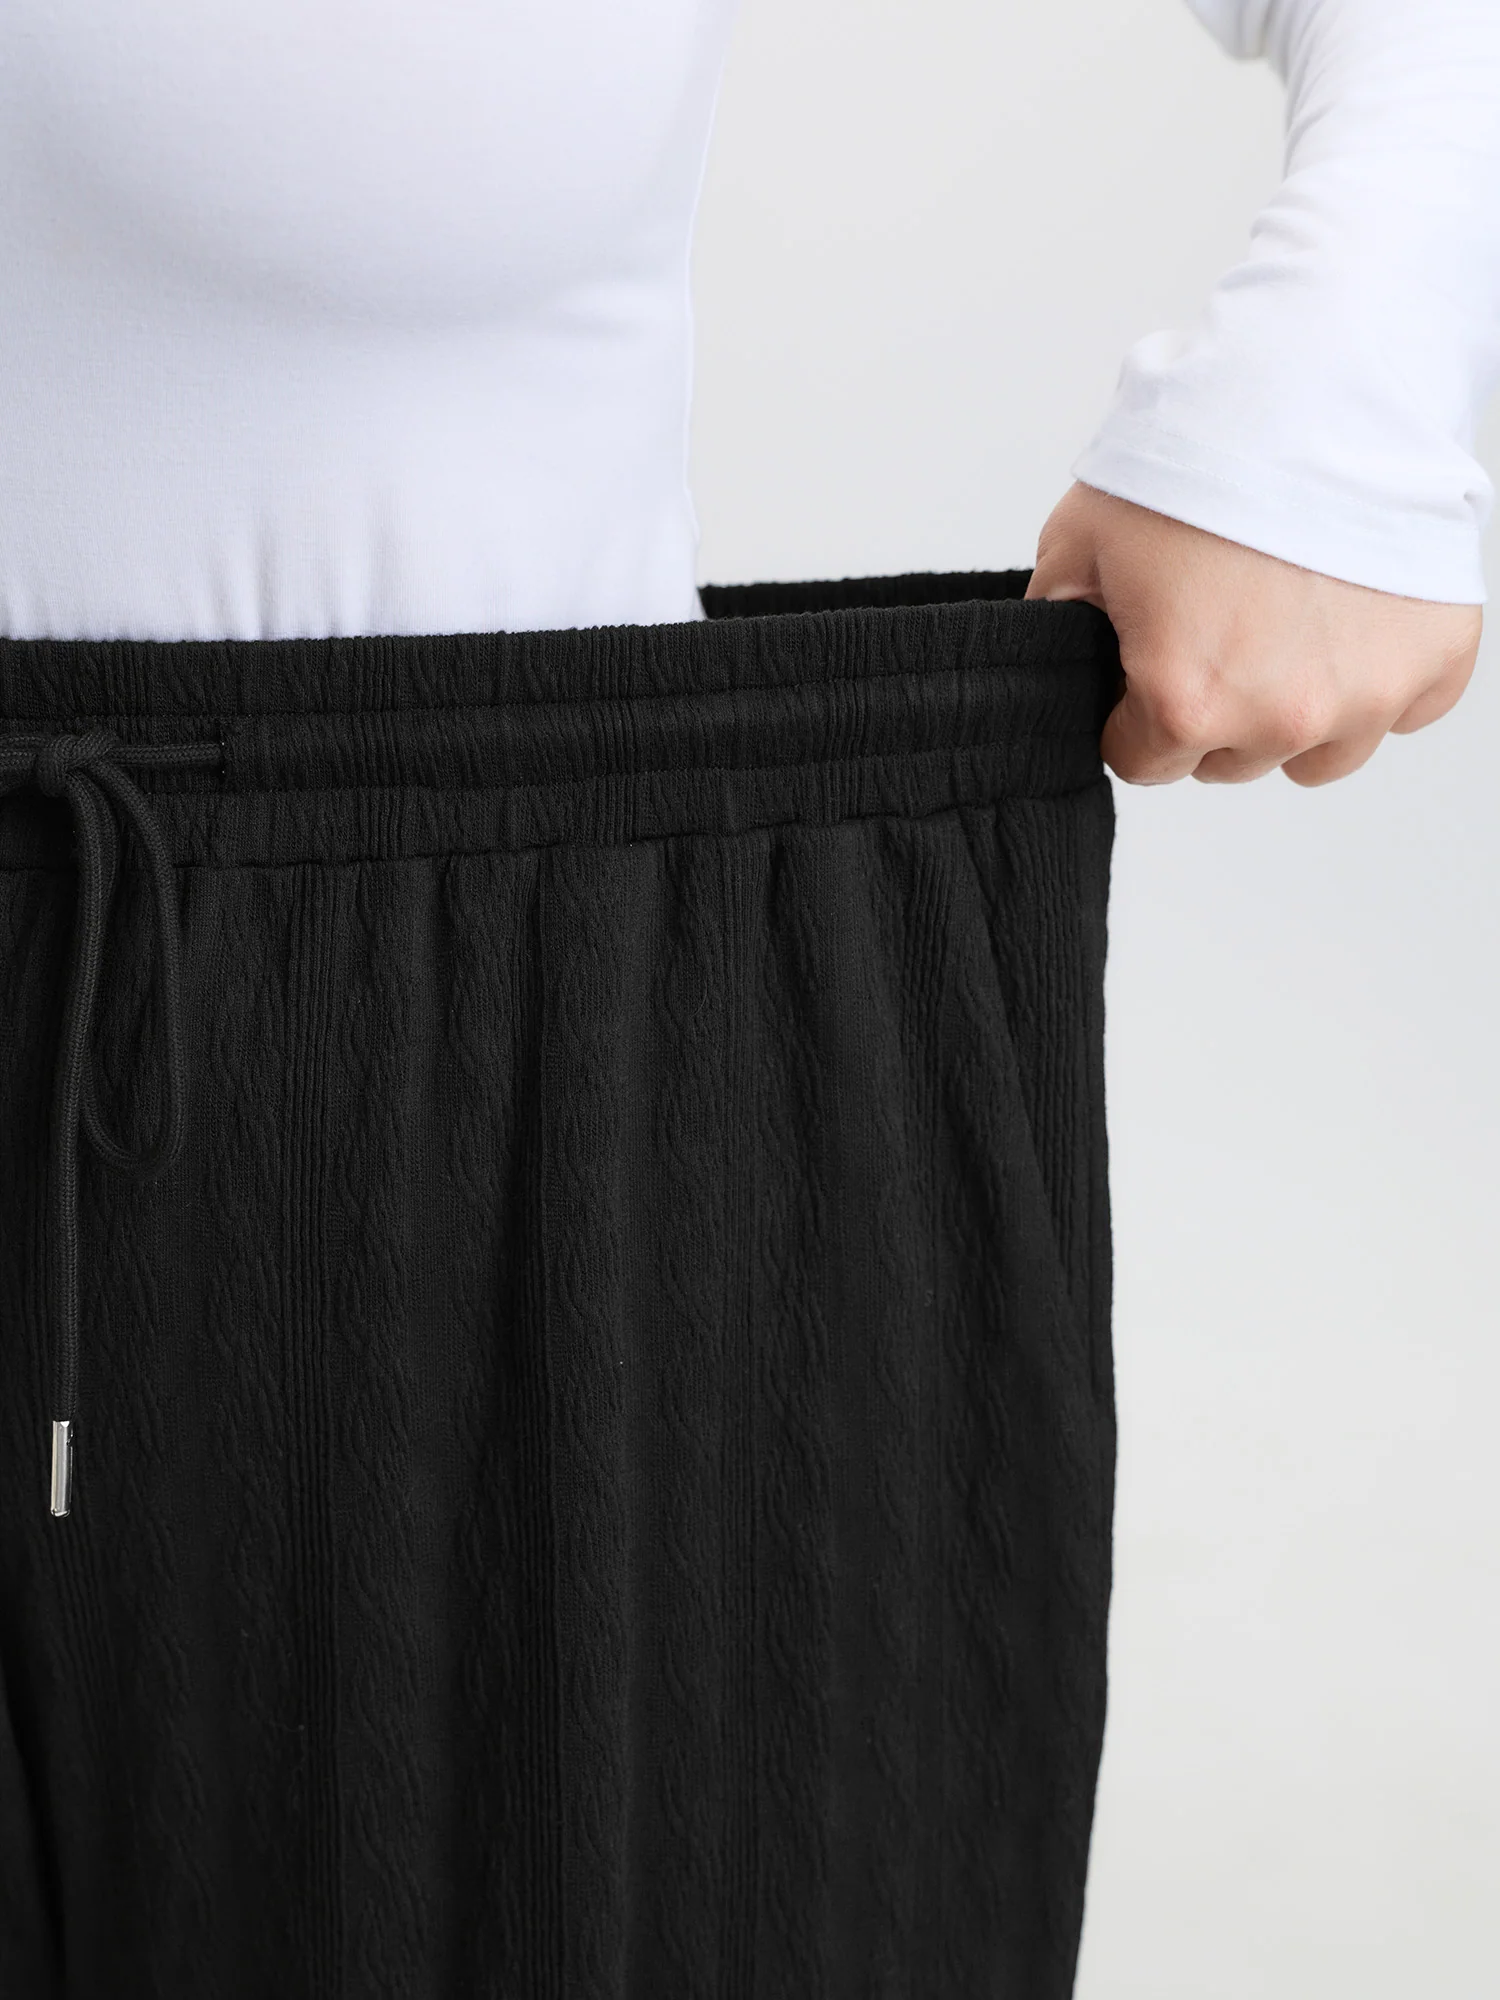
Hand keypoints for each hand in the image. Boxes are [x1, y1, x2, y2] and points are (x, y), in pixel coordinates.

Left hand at [1024, 484, 1481, 785]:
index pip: (1141, 762)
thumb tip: (1065, 658)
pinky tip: (1346, 617)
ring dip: (1293, 710)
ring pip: (1316, 755)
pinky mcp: (1435, 661)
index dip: (1132, 713)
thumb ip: (1062, 620)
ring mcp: (1367, 695)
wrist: (1320, 383)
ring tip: (1282, 626)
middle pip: (1228, 760)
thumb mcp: (1081, 538)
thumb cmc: (1205, 452)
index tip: (1146, 666)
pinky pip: (1400, 710)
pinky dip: (1373, 675)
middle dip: (1213, 708)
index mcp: (1187, 702)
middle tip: (1217, 623)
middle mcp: (1281, 717)